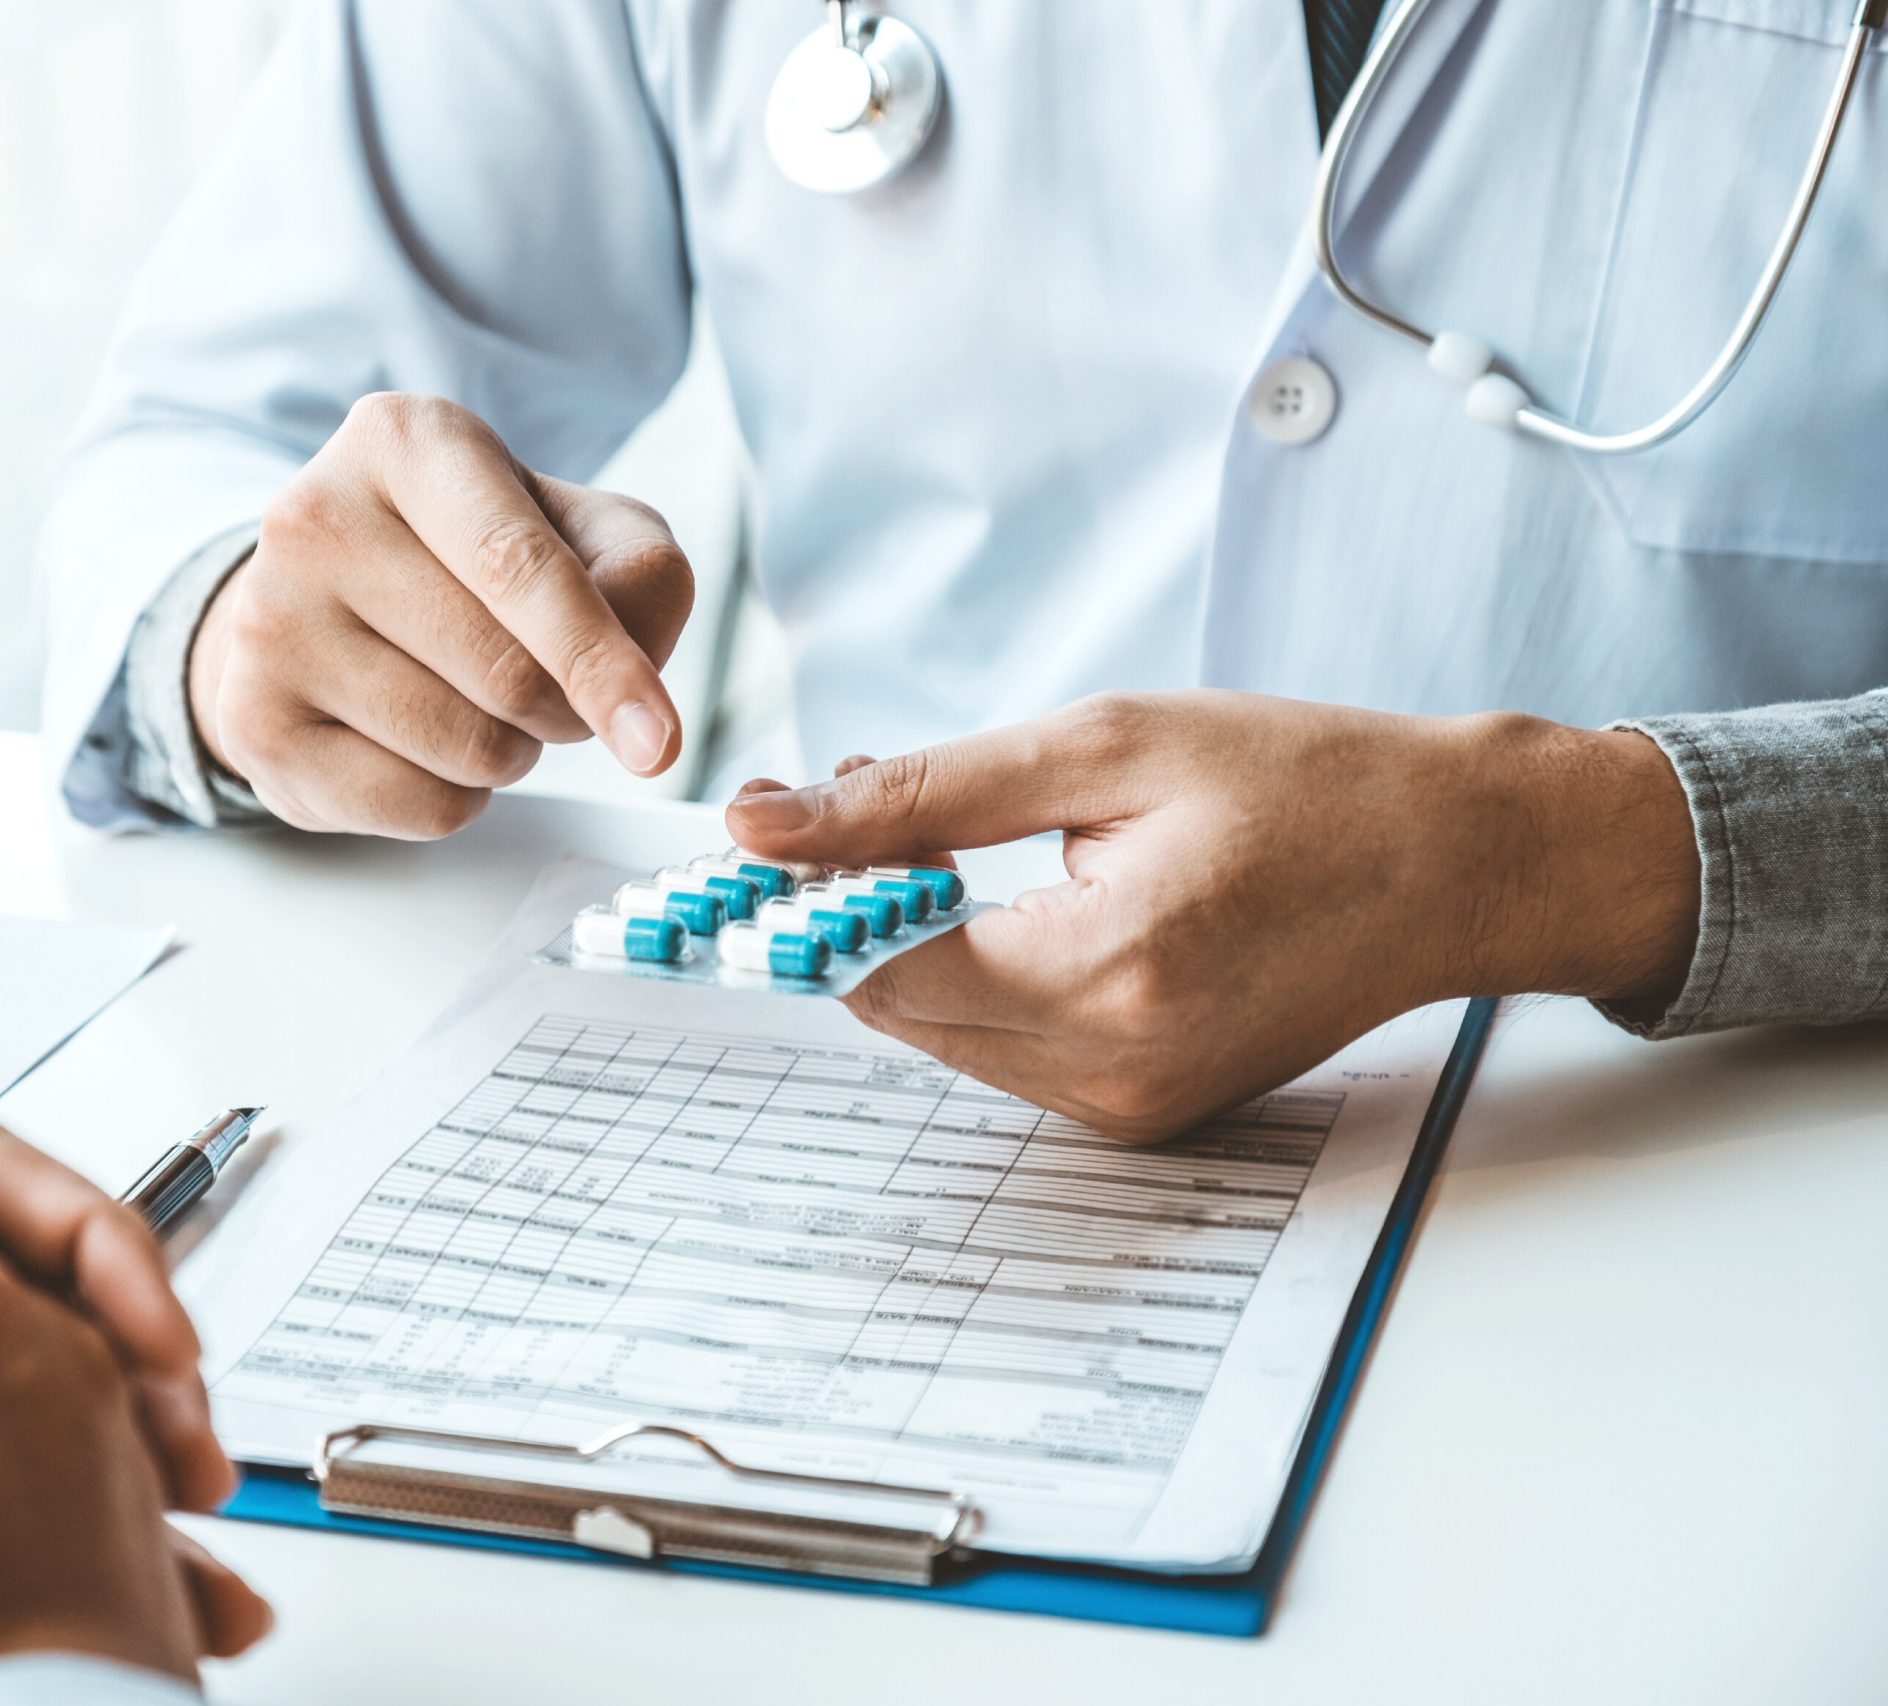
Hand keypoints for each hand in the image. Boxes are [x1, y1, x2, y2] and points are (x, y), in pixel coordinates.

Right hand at [190, 392, 692, 836]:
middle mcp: (316, 518)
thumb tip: (636, 695)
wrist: (316, 602)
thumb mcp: (573, 526)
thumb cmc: (469, 560)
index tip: (656, 740)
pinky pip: (420, 805)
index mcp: (404, 440)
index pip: (518, 567)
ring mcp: (271, 624)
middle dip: (564, 709)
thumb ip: (642, 577)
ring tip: (470, 700)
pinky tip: (420, 743)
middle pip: (508, 676)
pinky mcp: (255, 724)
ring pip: (469, 749)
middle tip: (546, 686)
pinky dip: (456, 796)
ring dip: (511, 751)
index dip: (601, 660)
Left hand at [726, 691, 1699, 1141]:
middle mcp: (1111, 1073)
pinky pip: (1005, 1051)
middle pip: (892, 1008)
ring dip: (915, 942)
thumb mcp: (1103, 745)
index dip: (798, 902)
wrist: (1460, 864)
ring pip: (940, 1032)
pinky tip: (1023, 897)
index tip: (752, 839)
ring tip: (964, 839)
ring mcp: (1130, 1110)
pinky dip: (980, 976)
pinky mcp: (1145, 1115)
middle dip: (854, 910)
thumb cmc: (1305, 782)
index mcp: (1103, 977)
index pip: (871, 968)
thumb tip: (763, 824)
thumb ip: (920, 793)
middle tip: (858, 806)